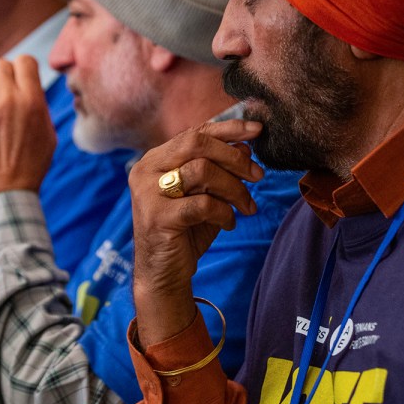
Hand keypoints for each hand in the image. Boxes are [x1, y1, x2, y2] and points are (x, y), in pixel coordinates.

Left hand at [0, 56, 56, 213]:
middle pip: (0, 65)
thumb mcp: (48, 136)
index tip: (16, 82)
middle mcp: (6, 100)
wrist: (4, 196)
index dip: (21, 70)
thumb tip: (30, 86)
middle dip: (0, 79)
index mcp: (32, 102)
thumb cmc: (29, 168)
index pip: (25, 61)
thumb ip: (39, 106)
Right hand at [130, 120, 262, 345]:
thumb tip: (246, 146)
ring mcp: (148, 193)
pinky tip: (229, 223)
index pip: (195, 132)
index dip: (229, 128)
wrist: (163, 274)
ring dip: (234, 188)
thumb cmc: (186, 231)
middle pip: (197, 144)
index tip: (257, 130)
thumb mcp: (207, 195)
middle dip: (234, 157)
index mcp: (156, 159)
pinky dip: (224, 212)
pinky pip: (202, 204)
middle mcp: (146, 170)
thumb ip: (221, 170)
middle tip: (257, 176)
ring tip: (246, 206)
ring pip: (202, 171)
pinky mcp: (157, 218)